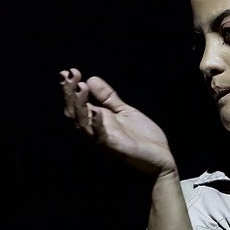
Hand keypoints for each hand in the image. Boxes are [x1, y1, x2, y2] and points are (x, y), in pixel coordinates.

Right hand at [60, 68, 176, 175]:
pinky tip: (97, 112)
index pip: (77, 103)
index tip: (69, 71)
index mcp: (97, 120)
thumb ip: (108, 97)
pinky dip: (98, 125)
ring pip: (83, 125)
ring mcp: (104, 139)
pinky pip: (101, 138)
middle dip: (70, 94)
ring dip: (81, 106)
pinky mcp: (115, 148)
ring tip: (81, 87)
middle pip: (74, 113)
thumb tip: (91, 78)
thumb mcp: (124, 111)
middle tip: (70, 75)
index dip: (70, 88)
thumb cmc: (142, 137)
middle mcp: (96, 130)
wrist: (160, 158)